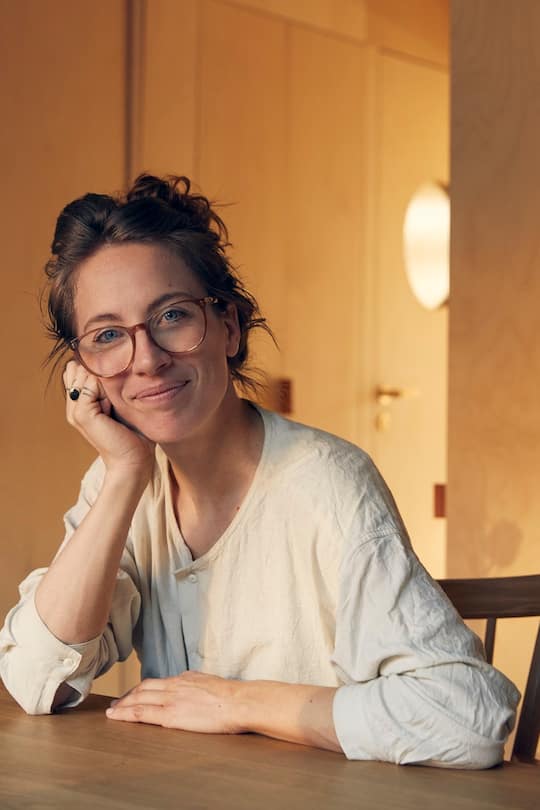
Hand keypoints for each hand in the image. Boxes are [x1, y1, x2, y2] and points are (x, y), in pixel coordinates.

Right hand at [63, 359, 154, 477]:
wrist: (134, 459)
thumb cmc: (133, 432)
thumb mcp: (119, 401)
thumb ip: (109, 383)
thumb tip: (110, 359)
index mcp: (80, 401)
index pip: (78, 367)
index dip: (96, 368)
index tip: (115, 386)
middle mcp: (73, 404)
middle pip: (78, 367)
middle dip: (98, 374)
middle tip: (113, 399)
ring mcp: (74, 410)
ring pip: (84, 373)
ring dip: (103, 382)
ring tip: (112, 405)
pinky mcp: (81, 414)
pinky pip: (90, 385)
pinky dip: (106, 392)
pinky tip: (112, 408)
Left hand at [105, 672, 244, 733]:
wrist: (237, 702)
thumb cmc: (231, 696)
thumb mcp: (209, 682)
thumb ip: (195, 683)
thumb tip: (190, 683)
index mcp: (184, 679)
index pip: (157, 682)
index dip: (141, 689)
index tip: (133, 694)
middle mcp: (174, 686)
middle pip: (143, 688)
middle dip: (127, 696)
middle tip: (116, 703)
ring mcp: (170, 699)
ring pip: (138, 698)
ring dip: (122, 705)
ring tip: (112, 712)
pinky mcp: (170, 715)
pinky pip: (141, 713)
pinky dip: (125, 714)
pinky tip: (115, 717)